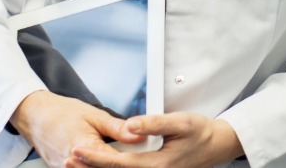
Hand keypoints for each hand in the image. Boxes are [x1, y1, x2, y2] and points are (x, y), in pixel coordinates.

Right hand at [11, 90, 143, 166]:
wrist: (35, 116)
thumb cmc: (60, 113)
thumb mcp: (93, 115)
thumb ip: (117, 128)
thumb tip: (138, 135)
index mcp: (85, 148)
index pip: (116, 162)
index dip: (132, 159)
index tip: (143, 152)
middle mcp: (75, 165)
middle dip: (119, 164)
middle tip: (129, 153)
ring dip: (106, 165)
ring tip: (111, 151)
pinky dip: (93, 166)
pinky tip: (100, 159)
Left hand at [70, 112, 242, 167]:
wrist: (217, 146)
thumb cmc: (200, 132)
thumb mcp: (181, 122)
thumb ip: (154, 123)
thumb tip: (131, 125)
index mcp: (157, 165)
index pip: (118, 164)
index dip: (96, 157)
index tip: (77, 149)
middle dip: (90, 167)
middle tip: (68, 159)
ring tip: (77, 163)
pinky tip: (102, 164)